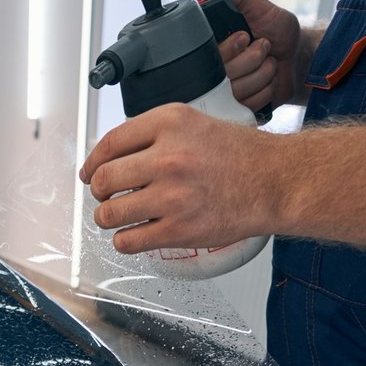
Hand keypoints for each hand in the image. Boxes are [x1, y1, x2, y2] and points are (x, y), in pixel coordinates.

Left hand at [77, 102, 275, 254]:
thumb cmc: (239, 155)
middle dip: (98, 191)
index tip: (90, 173)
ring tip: (118, 216)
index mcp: (170, 123)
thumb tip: (110, 158)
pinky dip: (124, 240)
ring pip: (110, 213)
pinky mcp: (178, 230)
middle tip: (105, 196)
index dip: (92, 162)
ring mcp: (172, 196)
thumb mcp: (195, 124)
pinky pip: (128, 241)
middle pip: (104, 179)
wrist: (275, 182)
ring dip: (107, 217)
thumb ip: (153, 135)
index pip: (110, 143)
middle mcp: (168, 157)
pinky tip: (134, 234)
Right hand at [203, 0, 303, 110]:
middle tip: (264, 47)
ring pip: (238, 91)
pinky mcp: (240, 109)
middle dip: (254, 57)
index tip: (246, 37)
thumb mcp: (261, 8)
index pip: (207, 56)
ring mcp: (227, 94)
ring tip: (269, 63)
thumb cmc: (279, 33)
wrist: (297, 58)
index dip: (230, 48)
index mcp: (215, 48)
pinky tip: (270, 81)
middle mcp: (216, 72)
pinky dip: (266, 90)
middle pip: (224, 75)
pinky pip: (248, 105)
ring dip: (263, 73)